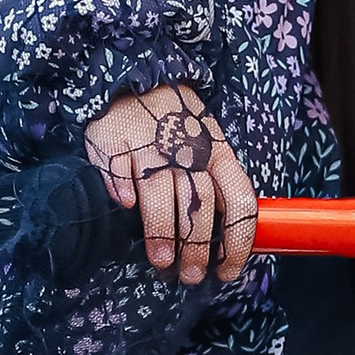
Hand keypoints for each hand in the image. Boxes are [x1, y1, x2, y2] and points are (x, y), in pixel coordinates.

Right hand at [86, 83, 257, 287]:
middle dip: (197, 248)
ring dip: (162, 234)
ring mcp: (150, 146)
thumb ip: (217, 185)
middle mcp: (188, 150)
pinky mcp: (115, 142)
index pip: (239, 201)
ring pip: (161, 196)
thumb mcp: (208, 145)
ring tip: (162, 262)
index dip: (238, 241)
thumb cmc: (178, 124)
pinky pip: (119, 175)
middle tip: (190, 276)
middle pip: (199, 206)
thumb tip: (225, 239)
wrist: (137, 78)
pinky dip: (123, 194)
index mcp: (218, 152)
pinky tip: (126, 208)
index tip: (227, 271)